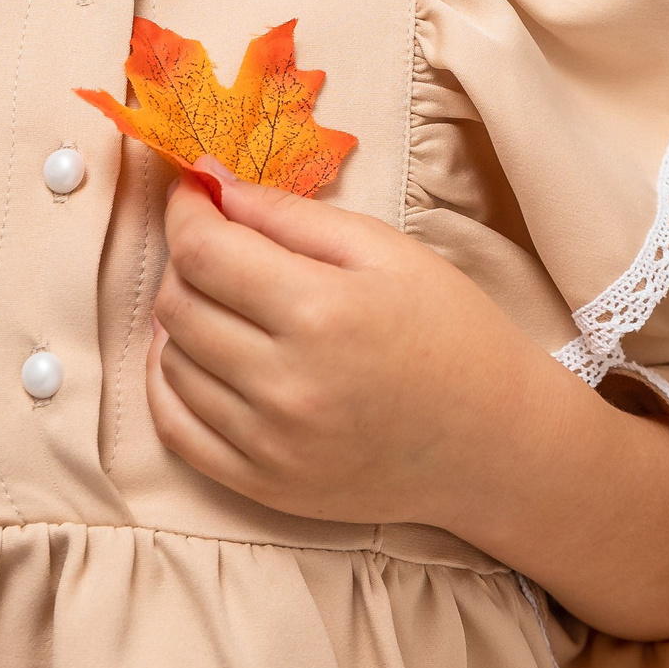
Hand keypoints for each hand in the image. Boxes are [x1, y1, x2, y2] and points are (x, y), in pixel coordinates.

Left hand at [147, 161, 551, 531]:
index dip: (186, 211)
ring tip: (226, 303)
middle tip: (221, 245)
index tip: (195, 194)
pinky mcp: (267, 487)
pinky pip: (177, 431)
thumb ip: (289, 213)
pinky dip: (170, 386)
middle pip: (179, 304)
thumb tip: (210, 181)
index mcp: (320, 312)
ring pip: (172, 362)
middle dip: (188, 259)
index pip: (202, 250)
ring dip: (183, 321)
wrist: (498, 443)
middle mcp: (288, 385)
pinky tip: (198, 358)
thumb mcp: (384, 249)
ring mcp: (273, 444)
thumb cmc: (450, 331)